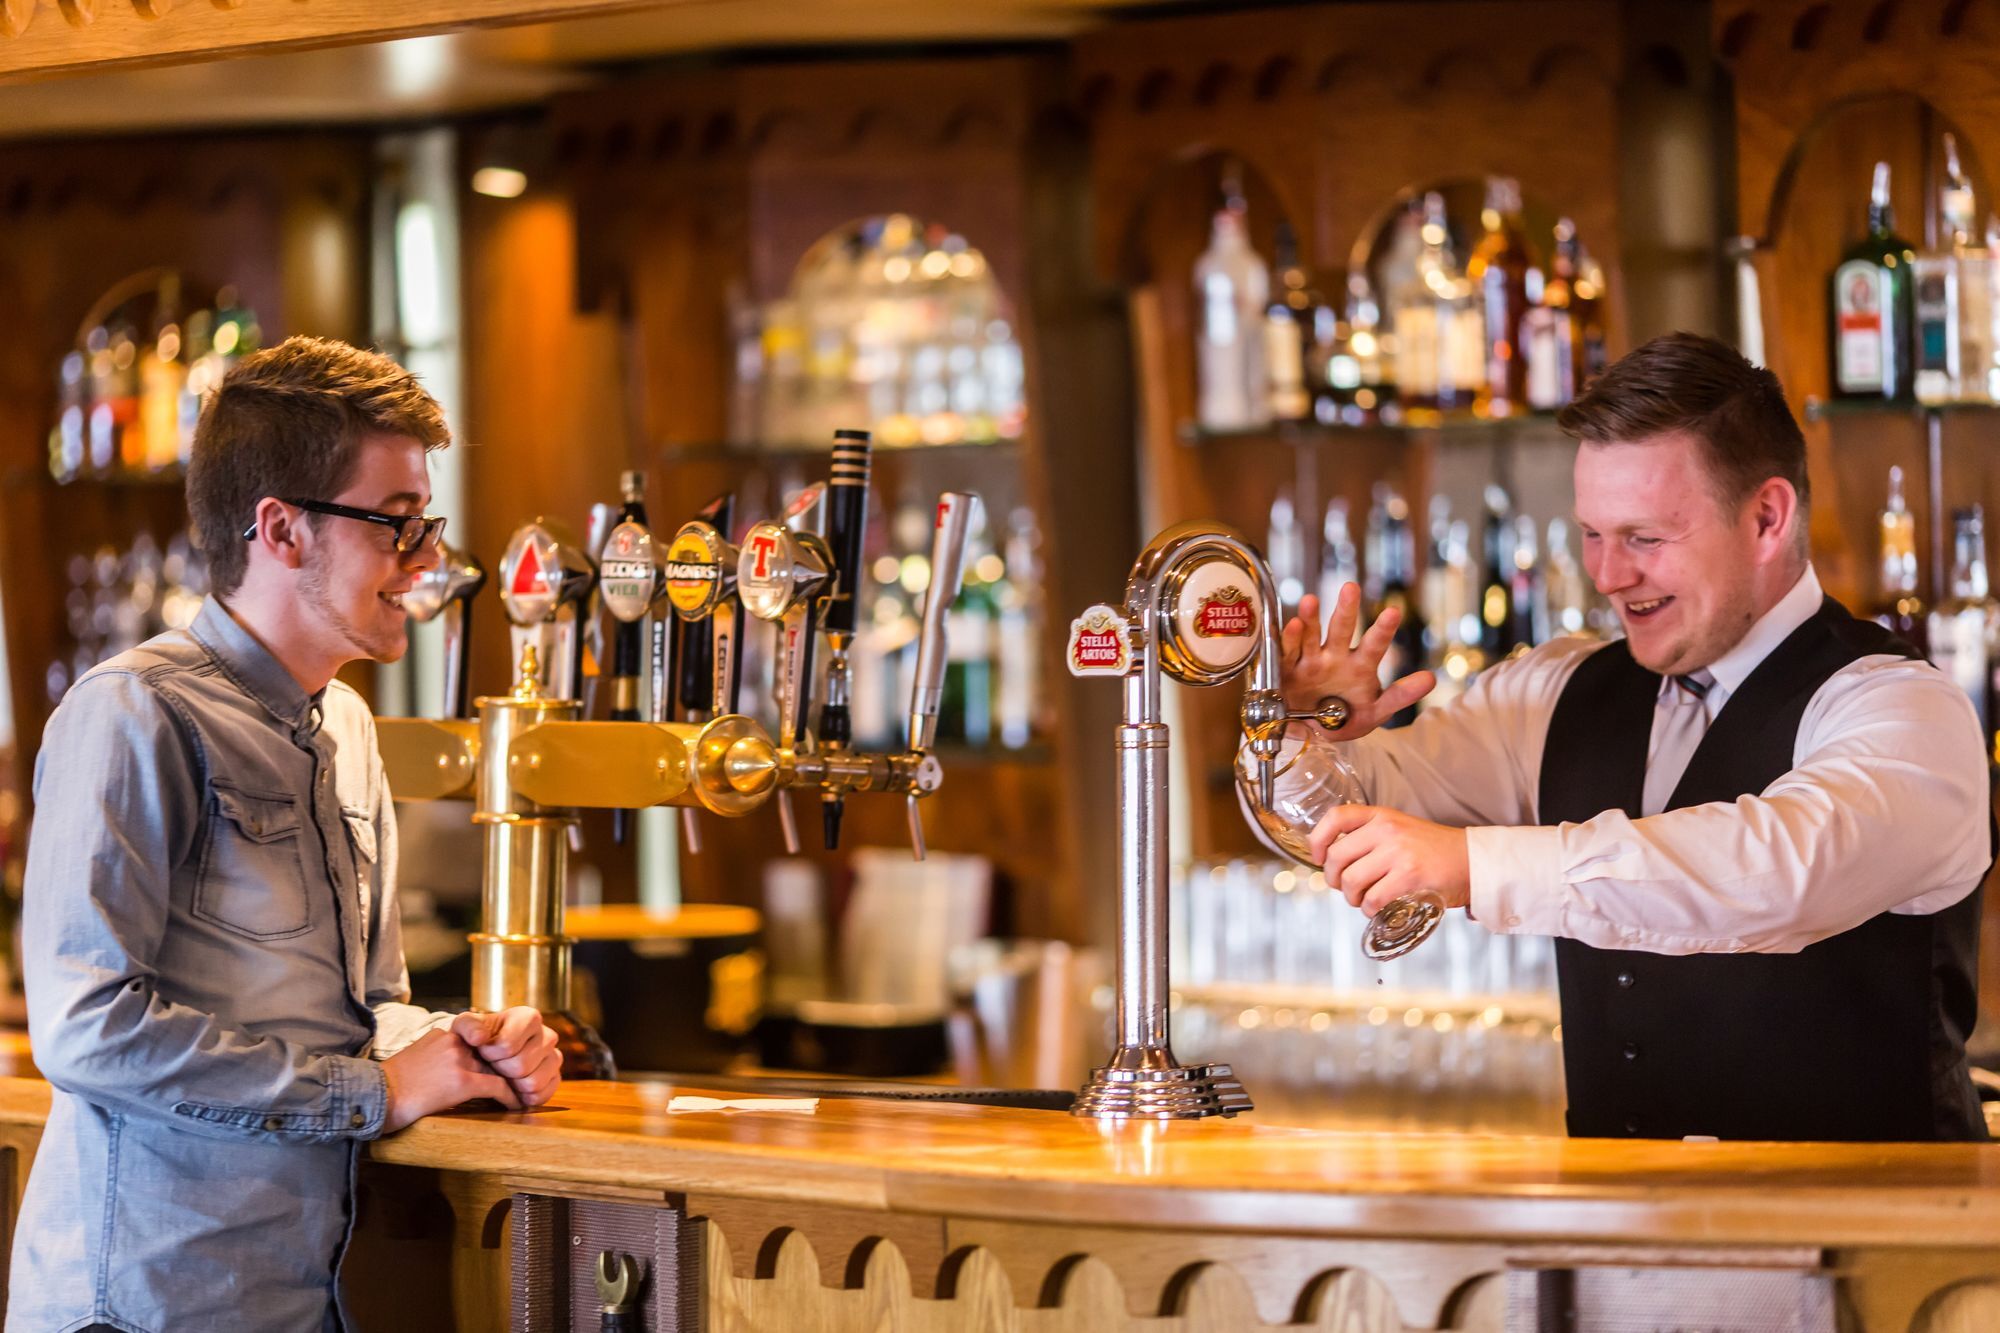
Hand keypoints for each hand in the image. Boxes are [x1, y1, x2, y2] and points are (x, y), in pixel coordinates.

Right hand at [380, 1027, 522, 1133]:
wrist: (374, 1097)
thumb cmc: (391, 1085)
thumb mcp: (418, 1057)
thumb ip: (441, 1054)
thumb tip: (456, 1067)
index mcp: (444, 1034)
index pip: (482, 1039)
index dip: (496, 1054)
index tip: (506, 1066)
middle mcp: (454, 1041)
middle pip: (494, 1051)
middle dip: (509, 1066)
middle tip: (522, 1079)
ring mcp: (458, 1059)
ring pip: (500, 1067)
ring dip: (515, 1081)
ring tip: (524, 1091)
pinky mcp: (461, 1081)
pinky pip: (497, 1086)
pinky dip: (510, 1095)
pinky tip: (516, 1104)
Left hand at [450, 1007, 561, 1108]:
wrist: (487, 1053)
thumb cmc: (478, 1038)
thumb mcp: (465, 1027)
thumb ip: (468, 1027)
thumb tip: (479, 1038)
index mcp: (529, 1018)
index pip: (508, 1045)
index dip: (491, 1053)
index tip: (484, 1051)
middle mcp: (548, 1035)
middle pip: (521, 1066)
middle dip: (500, 1071)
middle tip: (493, 1065)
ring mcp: (554, 1058)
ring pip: (533, 1082)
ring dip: (512, 1086)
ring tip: (503, 1076)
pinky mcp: (556, 1078)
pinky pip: (542, 1095)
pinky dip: (523, 1098)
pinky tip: (514, 1089)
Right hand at [1280, 587, 1434, 739]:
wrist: (1311, 734)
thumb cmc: (1345, 718)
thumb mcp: (1375, 711)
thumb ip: (1400, 695)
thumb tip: (1430, 679)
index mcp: (1359, 665)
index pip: (1374, 645)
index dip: (1382, 630)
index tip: (1393, 612)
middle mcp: (1335, 656)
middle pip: (1341, 629)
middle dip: (1346, 609)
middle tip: (1350, 588)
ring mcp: (1309, 661)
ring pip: (1311, 636)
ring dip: (1310, 618)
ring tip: (1310, 601)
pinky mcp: (1287, 670)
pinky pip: (1287, 653)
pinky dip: (1289, 639)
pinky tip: (1292, 625)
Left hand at [1308, 804, 1469, 917]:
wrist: (1472, 861)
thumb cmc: (1433, 850)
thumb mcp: (1400, 829)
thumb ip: (1370, 837)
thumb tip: (1334, 860)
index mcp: (1381, 816)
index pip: (1335, 817)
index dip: (1317, 839)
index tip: (1317, 857)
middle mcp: (1387, 830)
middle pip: (1336, 856)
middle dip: (1334, 879)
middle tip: (1346, 888)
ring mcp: (1398, 853)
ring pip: (1351, 880)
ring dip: (1352, 898)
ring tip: (1364, 900)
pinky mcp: (1410, 877)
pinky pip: (1373, 898)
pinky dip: (1369, 909)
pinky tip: (1378, 909)